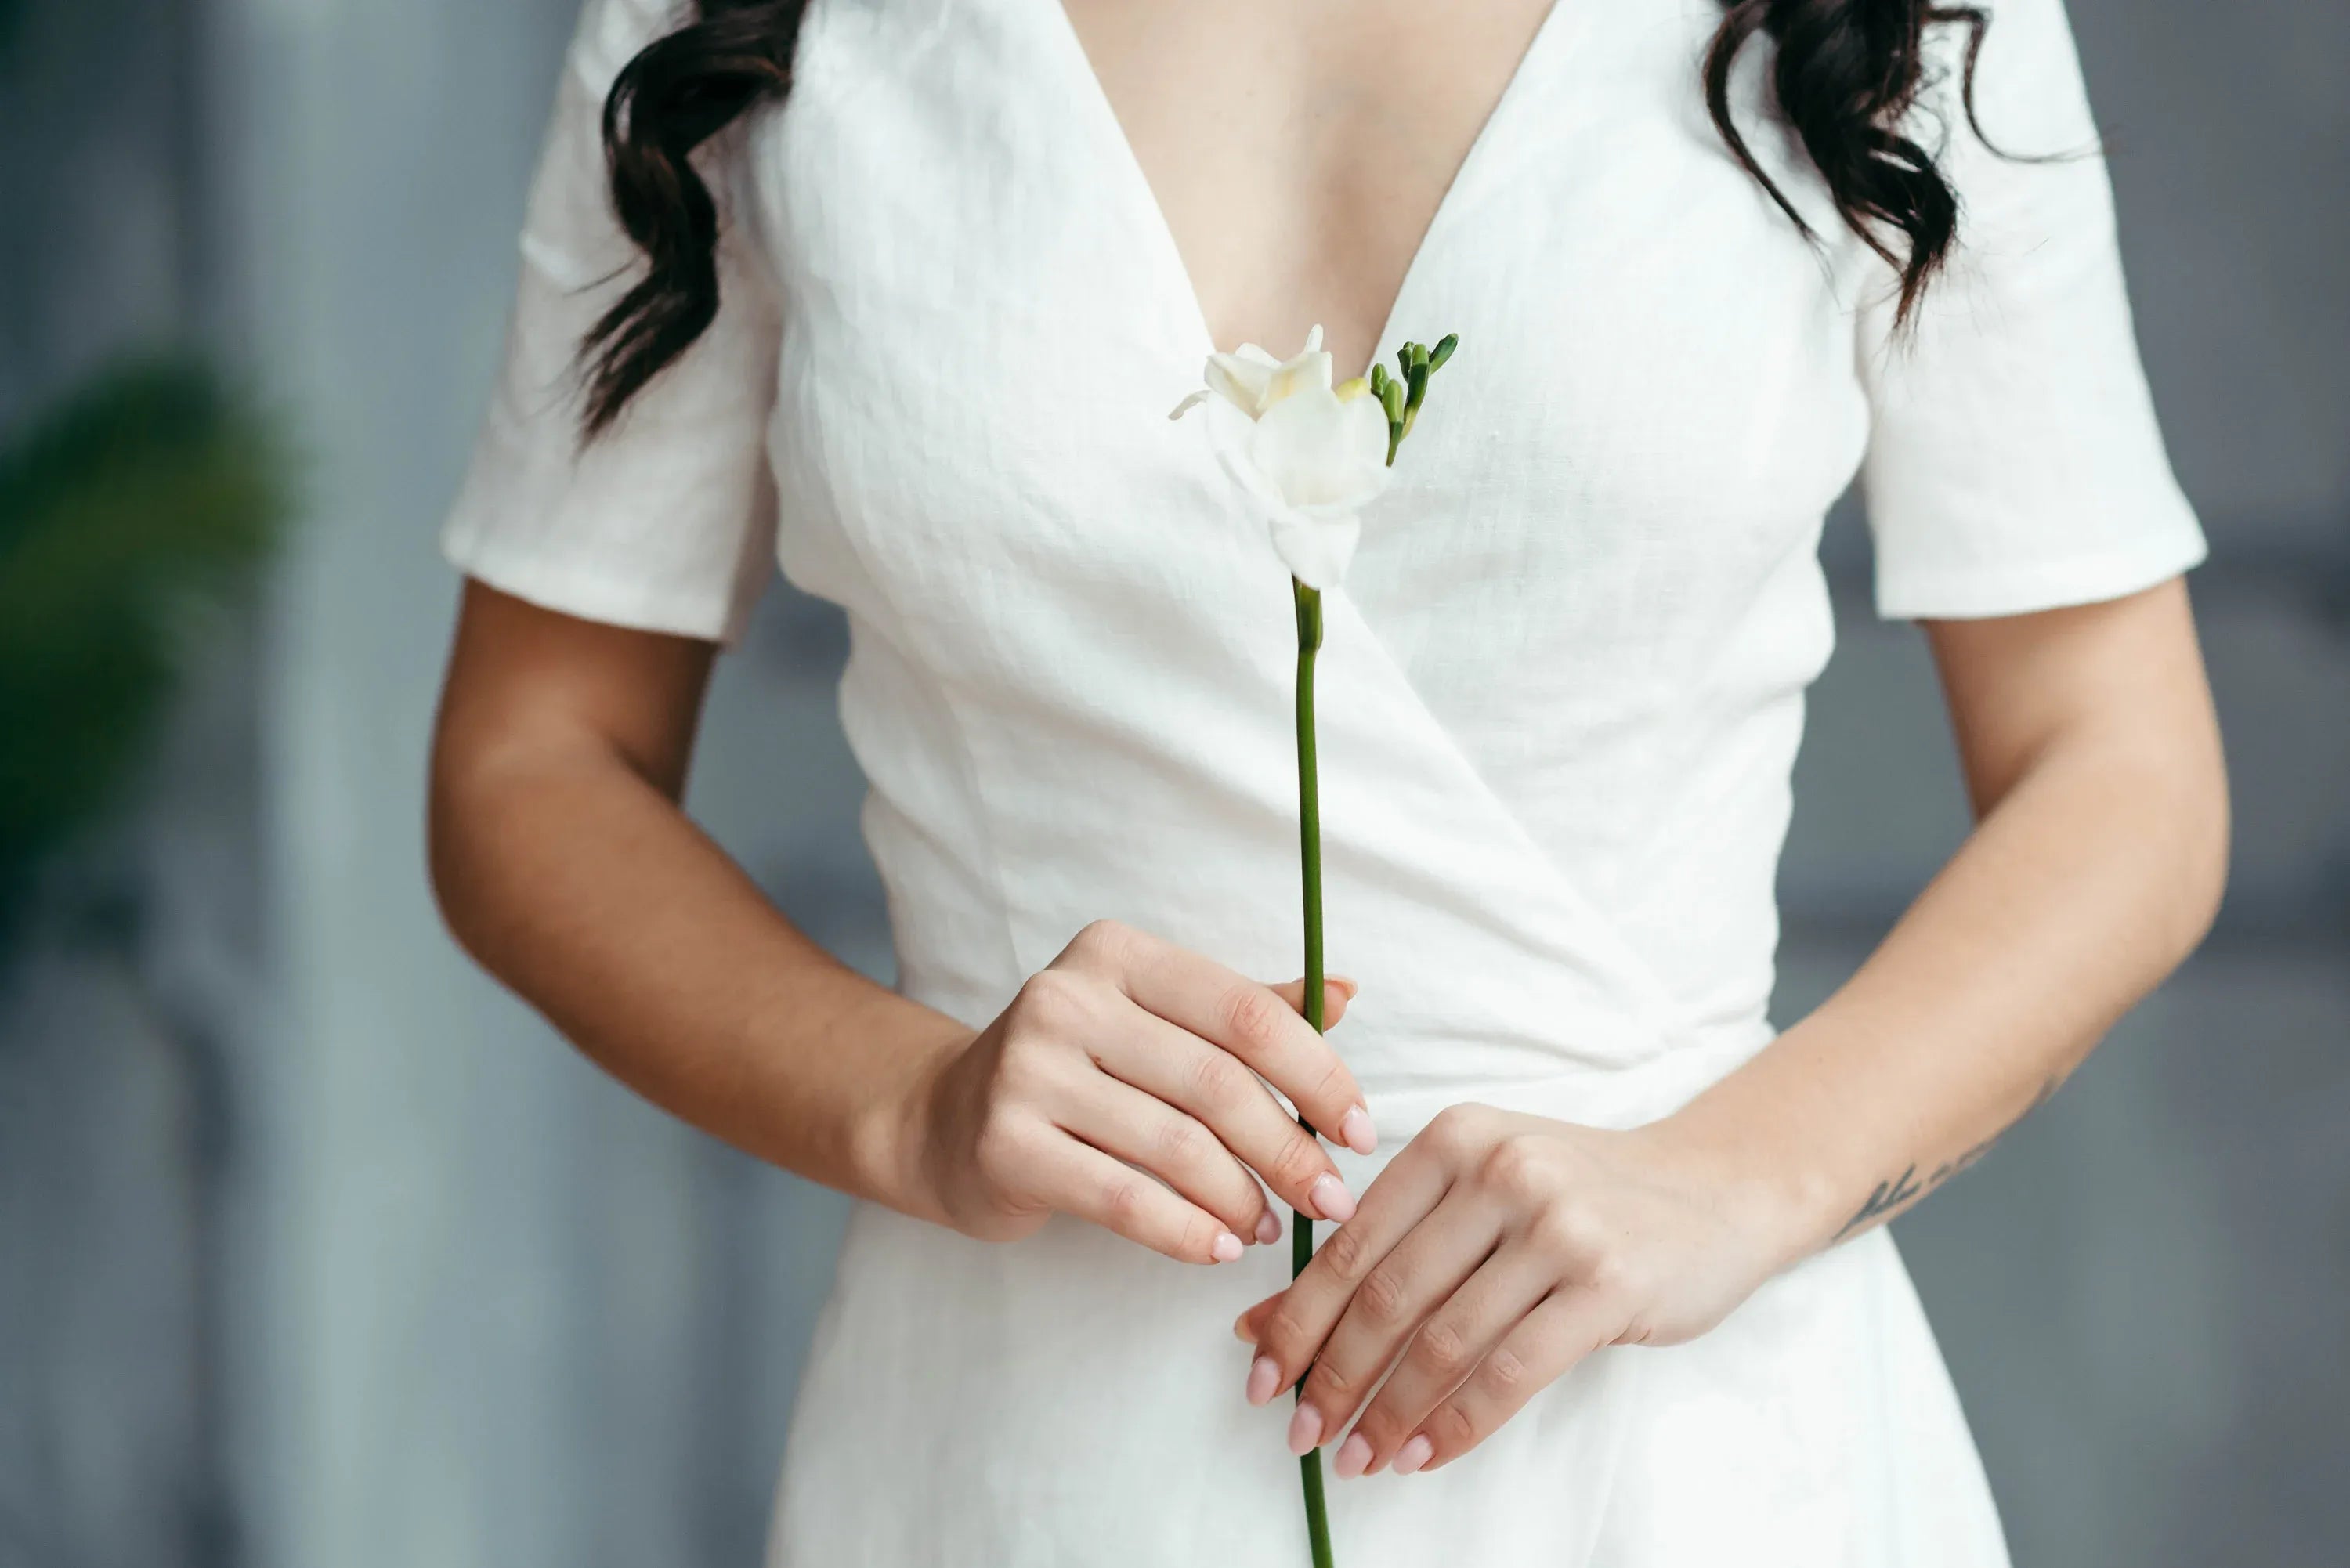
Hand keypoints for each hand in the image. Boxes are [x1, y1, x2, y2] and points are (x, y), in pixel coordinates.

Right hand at [913, 919, 1379, 1263]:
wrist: (943, 1120)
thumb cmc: (1078, 1069)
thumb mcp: (1157, 1021)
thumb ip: (1247, 1010)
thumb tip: (1345, 991)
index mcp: (1118, 953)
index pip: (1245, 1012)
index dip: (1317, 1074)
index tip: (1360, 1132)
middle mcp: (1067, 998)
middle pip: (1216, 1084)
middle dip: (1288, 1150)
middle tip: (1331, 1200)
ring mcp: (1028, 1070)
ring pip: (1174, 1146)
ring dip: (1241, 1198)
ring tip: (1268, 1227)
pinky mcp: (1006, 1143)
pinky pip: (1123, 1198)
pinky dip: (1185, 1232)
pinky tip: (1218, 1248)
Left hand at [1233, 1103, 1791, 1475]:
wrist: (1713, 1189)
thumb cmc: (1578, 1195)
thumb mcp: (1476, 1193)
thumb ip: (1381, 1246)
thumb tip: (1257, 1325)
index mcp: (1453, 1139)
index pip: (1353, 1242)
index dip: (1298, 1318)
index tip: (1260, 1378)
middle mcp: (1500, 1170)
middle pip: (1389, 1294)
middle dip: (1333, 1375)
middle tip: (1300, 1434)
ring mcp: (1558, 1226)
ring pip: (1444, 1339)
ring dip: (1389, 1411)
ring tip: (1357, 1458)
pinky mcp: (1607, 1284)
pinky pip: (1511, 1371)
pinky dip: (1457, 1423)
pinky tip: (1422, 1453)